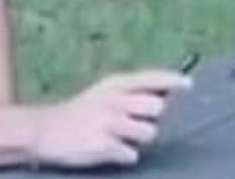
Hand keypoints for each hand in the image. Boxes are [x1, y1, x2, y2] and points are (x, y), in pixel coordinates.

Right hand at [32, 70, 190, 169]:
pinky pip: (131, 154)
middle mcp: (115, 100)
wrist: (46, 130)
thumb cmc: (81, 111)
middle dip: (152, 118)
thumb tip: (164, 93)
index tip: (188, 85)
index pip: (152, 77)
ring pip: (148, 133)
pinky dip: (124, 155)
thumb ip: (131, 91)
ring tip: (122, 137)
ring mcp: (110, 123)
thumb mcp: (104, 91)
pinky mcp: (104, 146)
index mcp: (116, 84)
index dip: (173, 81)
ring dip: (139, 139)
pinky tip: (110, 150)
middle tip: (136, 123)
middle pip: (156, 108)